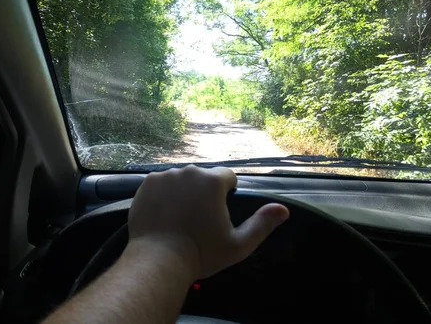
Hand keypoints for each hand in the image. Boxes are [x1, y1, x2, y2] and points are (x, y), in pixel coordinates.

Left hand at [128, 165, 288, 279]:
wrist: (158, 259)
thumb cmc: (201, 253)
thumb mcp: (238, 245)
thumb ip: (262, 224)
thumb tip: (283, 209)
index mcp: (212, 181)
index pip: (227, 176)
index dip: (226, 194)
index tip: (219, 213)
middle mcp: (189, 171)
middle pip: (203, 177)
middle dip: (203, 192)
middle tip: (198, 219)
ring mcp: (165, 176)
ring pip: (181, 179)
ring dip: (184, 191)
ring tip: (179, 217)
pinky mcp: (146, 183)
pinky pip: (161, 183)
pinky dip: (164, 194)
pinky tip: (163, 214)